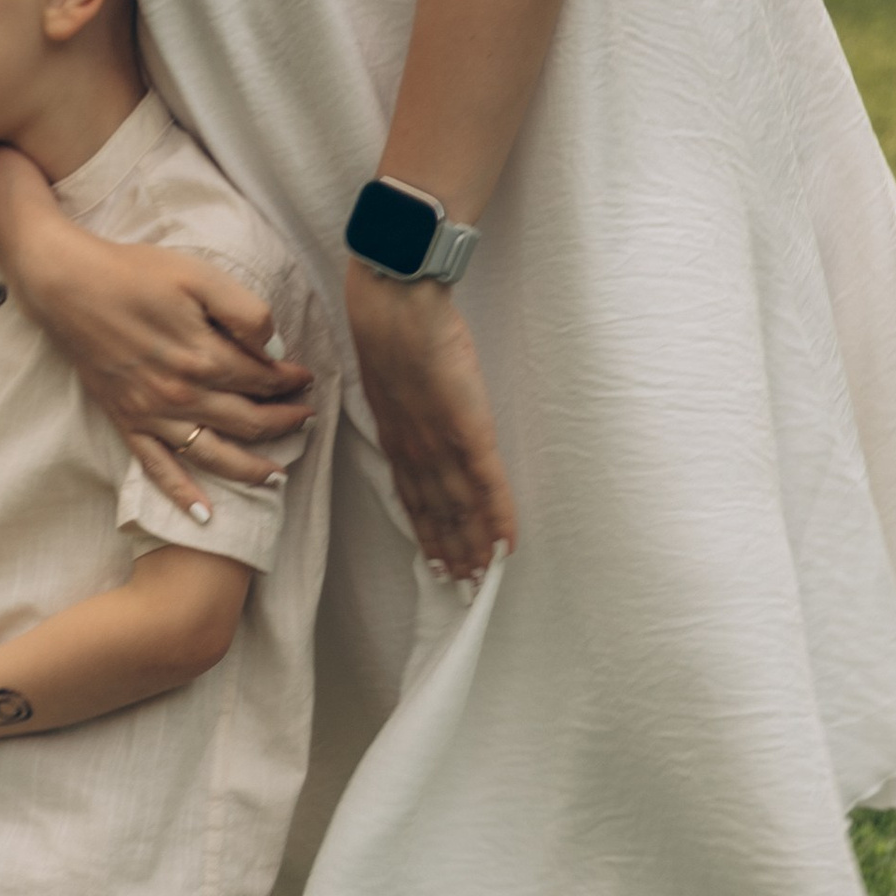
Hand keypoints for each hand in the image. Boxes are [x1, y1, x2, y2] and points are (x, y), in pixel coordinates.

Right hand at [25, 218, 314, 515]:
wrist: (68, 286)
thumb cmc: (135, 274)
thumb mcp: (199, 276)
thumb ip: (244, 311)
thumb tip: (274, 346)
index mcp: (205, 357)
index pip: (263, 380)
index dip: (290, 380)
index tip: (304, 377)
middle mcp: (184, 395)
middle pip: (249, 422)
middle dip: (284, 423)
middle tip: (307, 419)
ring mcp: (154, 414)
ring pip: (214, 455)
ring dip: (251, 468)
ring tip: (278, 475)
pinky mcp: (127, 421)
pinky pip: (158, 468)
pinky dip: (182, 494)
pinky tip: (204, 515)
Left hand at [345, 267, 515, 582]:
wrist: (397, 307)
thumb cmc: (395, 325)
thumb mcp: (389, 371)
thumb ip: (404, 397)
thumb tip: (417, 402)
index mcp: (396, 438)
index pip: (413, 498)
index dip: (426, 533)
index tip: (435, 562)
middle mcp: (415, 452)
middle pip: (436, 514)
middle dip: (449, 553)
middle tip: (462, 588)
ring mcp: (441, 446)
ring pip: (460, 511)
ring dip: (472, 549)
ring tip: (482, 580)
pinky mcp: (468, 433)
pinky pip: (487, 487)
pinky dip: (498, 519)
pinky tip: (506, 545)